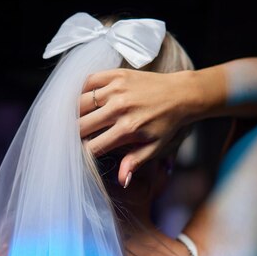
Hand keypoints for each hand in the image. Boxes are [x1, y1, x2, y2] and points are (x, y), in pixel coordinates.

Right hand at [79, 68, 194, 186]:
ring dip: (77, 114)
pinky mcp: (116, 74)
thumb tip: (122, 181)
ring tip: (81, 121)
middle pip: (81, 126)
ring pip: (80, 103)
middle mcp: (119, 108)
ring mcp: (116, 89)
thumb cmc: (166, 124)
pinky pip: (88, 81)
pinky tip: (87, 101)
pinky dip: (83, 91)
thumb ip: (134, 162)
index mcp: (128, 129)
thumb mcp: (154, 147)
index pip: (93, 146)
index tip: (83, 155)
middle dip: (76, 136)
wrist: (180, 94)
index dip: (84, 154)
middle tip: (77, 139)